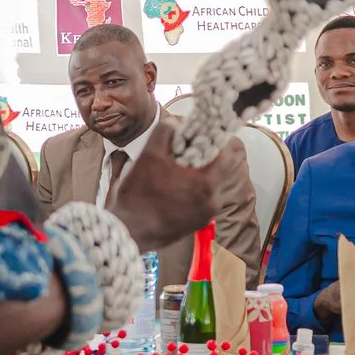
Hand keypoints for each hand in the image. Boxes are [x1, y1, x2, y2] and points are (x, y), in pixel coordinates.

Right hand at [110, 123, 223, 246]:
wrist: (128, 231)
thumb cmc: (138, 196)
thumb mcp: (148, 156)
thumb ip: (165, 132)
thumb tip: (176, 122)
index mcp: (206, 184)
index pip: (227, 154)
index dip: (216, 140)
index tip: (205, 134)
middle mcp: (213, 201)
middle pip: (221, 169)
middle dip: (207, 157)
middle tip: (189, 150)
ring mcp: (207, 214)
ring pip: (212, 185)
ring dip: (200, 174)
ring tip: (179, 170)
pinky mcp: (198, 223)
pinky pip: (204, 200)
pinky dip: (195, 190)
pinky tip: (175, 187)